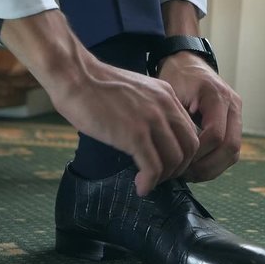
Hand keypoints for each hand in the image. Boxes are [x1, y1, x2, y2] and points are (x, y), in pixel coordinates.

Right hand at [55, 57, 198, 195]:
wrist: (74, 76)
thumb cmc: (95, 86)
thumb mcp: (135, 93)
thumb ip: (148, 110)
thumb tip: (150, 136)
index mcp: (167, 96)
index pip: (190, 131)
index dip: (183, 153)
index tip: (167, 164)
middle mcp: (165, 107)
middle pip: (189, 147)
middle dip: (178, 169)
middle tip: (160, 177)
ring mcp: (151, 120)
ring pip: (175, 160)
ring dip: (163, 178)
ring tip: (147, 183)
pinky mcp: (134, 135)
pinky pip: (153, 168)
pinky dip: (149, 183)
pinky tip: (140, 187)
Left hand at [159, 52, 241, 181]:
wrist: (187, 63)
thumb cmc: (176, 77)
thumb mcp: (170, 94)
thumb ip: (174, 121)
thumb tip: (169, 154)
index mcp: (217, 96)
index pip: (215, 135)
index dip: (197, 153)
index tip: (178, 161)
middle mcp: (233, 105)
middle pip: (230, 147)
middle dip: (207, 166)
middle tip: (184, 174)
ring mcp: (236, 115)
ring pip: (234, 153)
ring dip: (213, 168)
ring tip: (189, 175)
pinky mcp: (234, 123)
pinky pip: (231, 151)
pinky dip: (215, 163)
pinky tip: (197, 169)